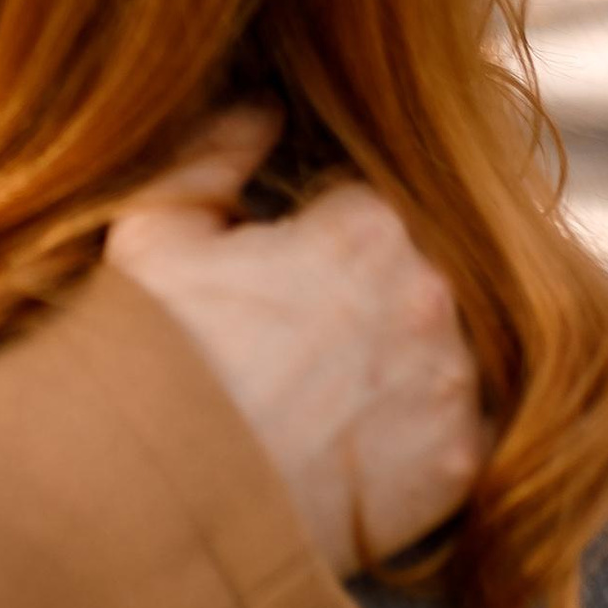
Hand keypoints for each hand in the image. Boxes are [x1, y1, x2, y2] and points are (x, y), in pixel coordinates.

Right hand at [102, 107, 487, 577]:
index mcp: (367, 226)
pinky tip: (348, 449)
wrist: (153, 502)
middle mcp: (432, 296)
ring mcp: (453, 385)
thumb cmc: (147, 356)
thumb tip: (264, 105)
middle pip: (409, 276)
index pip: (360, 209)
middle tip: (289, 347)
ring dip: (396, 362)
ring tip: (318, 402)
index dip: (307, 241)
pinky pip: (453, 431)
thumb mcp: (153, 230)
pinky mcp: (460, 466)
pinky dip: (412, 437)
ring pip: (439, 349)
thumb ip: (216, 150)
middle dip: (359, 299)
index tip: (268, 282)